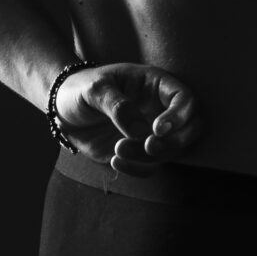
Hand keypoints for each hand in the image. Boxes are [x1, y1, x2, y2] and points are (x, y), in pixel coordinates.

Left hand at [54, 62, 205, 173]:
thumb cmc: (81, 89)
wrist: (63, 109)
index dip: (179, 116)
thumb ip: (117, 104)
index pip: (185, 100)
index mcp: (156, 85)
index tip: (156, 129)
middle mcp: (161, 109)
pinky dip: (138, 170)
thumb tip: (140, 130)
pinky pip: (151, 167)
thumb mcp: (95, 88)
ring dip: (150, 157)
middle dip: (176, 142)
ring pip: (172, 151)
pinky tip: (115, 161)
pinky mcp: (140, 153)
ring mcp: (153, 133)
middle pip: (193, 128)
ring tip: (118, 150)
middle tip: (149, 146)